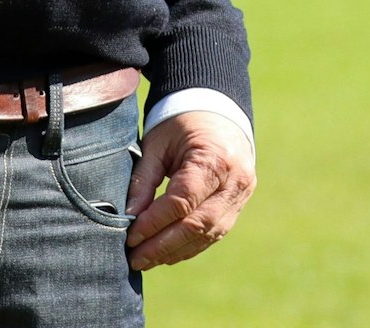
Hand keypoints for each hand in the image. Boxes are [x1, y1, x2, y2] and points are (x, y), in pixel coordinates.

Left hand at [125, 110, 255, 271]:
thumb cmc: (183, 123)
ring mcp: (241, 193)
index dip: (154, 223)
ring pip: (207, 234)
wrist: (218, 109)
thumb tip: (128, 219)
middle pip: (197, 224)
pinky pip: (214, 232)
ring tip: (146, 260)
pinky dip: (189, 246)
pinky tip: (167, 253)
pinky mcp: (239, 203)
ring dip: (174, 251)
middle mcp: (235, 179)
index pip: (182, 201)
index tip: (130, 237)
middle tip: (134, 259)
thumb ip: (144, 180)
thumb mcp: (158, 143)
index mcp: (215, 157)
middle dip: (162, 246)